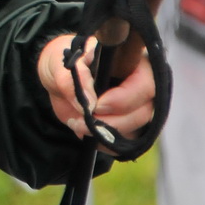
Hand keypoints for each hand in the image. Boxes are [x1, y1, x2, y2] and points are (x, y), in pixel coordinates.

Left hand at [37, 34, 156, 145]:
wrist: (58, 81)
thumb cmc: (65, 64)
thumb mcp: (61, 64)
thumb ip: (75, 79)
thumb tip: (90, 103)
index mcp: (132, 61)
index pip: (146, 82)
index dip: (124, 98)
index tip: (96, 104)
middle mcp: (142, 85)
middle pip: (143, 111)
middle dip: (111, 121)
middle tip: (83, 118)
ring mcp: (138, 107)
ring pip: (136, 129)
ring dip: (105, 133)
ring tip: (77, 123)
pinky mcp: (129, 126)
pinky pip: (125, 143)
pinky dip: (104, 142)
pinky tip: (84, 131)